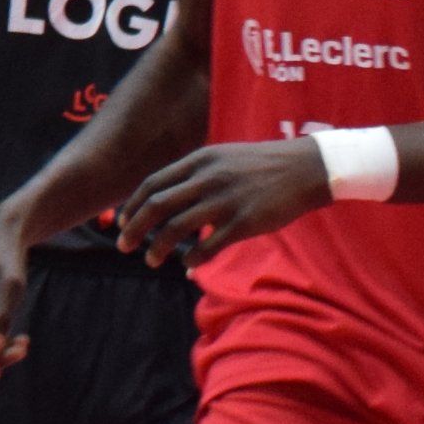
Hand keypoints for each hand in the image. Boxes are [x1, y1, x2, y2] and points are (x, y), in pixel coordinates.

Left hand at [115, 138, 331, 262]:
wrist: (302, 168)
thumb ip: (196, 173)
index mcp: (199, 161)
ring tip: (151, 260)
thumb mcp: (222, 157)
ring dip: (159, 247)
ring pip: (178, 227)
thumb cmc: (260, 165)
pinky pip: (210, 245)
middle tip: (123, 245)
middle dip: (135, 228)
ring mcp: (224, 200)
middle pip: (158, 205)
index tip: (120, 221)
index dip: (132, 205)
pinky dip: (193, 258)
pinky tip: (187, 265)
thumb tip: (170, 194)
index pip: (153, 184)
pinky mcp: (244, 222)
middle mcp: (206, 178)